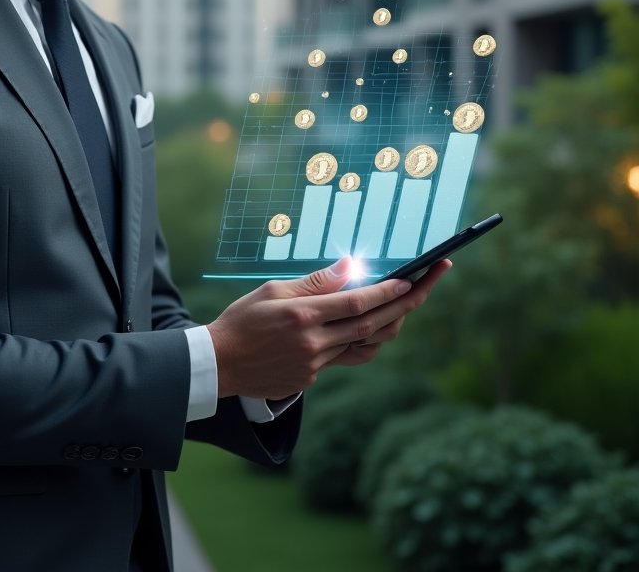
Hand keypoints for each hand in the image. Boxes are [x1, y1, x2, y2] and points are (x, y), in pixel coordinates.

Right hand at [206, 256, 449, 399]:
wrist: (219, 363)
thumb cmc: (242, 319)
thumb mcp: (272, 290)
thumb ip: (314, 282)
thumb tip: (349, 267)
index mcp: (303, 316)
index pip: (357, 303)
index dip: (387, 292)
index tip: (410, 280)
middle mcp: (314, 343)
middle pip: (373, 325)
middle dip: (406, 304)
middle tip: (428, 285)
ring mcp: (314, 365)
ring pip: (365, 345)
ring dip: (388, 325)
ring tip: (404, 304)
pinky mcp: (310, 380)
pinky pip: (344, 358)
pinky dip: (357, 340)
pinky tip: (362, 326)